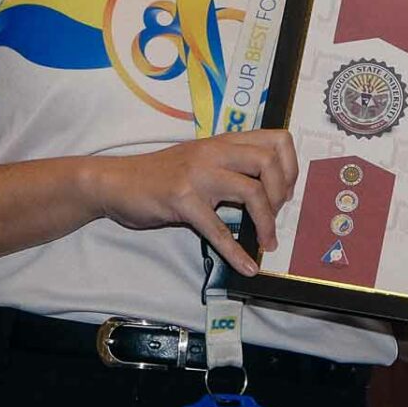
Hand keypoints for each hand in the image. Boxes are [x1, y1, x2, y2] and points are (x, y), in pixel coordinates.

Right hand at [91, 131, 297, 275]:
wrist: (116, 182)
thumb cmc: (160, 175)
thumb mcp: (200, 161)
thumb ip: (230, 166)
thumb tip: (269, 191)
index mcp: (223, 142)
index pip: (276, 140)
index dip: (291, 167)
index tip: (286, 191)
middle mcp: (214, 152)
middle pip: (269, 163)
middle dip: (282, 194)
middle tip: (276, 216)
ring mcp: (198, 174)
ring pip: (251, 192)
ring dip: (266, 223)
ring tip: (266, 242)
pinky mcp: (182, 199)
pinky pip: (218, 230)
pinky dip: (236, 253)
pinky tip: (246, 267)